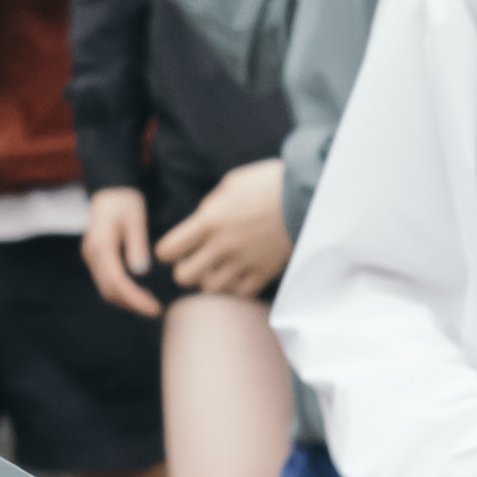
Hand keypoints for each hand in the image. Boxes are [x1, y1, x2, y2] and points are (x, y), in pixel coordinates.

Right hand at [79, 188, 160, 317]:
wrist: (110, 189)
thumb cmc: (125, 201)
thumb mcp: (135, 219)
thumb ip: (137, 245)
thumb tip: (141, 272)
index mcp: (101, 246)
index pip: (116, 281)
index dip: (135, 298)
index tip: (154, 308)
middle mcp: (92, 255)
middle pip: (109, 290)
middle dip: (132, 304)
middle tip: (156, 310)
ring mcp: (91, 257)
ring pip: (106, 289)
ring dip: (127, 300)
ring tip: (150, 305)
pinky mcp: (96, 258)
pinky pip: (107, 281)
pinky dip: (123, 291)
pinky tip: (140, 293)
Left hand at [159, 160, 294, 299]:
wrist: (308, 194)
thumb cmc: (268, 182)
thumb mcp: (231, 184)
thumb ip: (210, 207)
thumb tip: (199, 223)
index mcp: (209, 220)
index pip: (168, 249)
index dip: (168, 251)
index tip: (177, 248)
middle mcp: (222, 245)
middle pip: (183, 277)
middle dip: (185, 269)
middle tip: (196, 260)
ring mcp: (244, 262)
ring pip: (210, 289)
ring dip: (210, 280)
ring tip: (219, 268)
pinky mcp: (265, 272)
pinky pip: (240, 293)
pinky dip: (236, 288)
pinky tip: (240, 274)